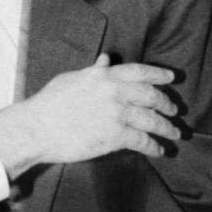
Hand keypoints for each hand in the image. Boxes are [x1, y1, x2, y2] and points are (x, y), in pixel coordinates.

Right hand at [0, 55, 179, 179]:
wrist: (36, 128)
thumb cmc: (48, 103)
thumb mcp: (72, 79)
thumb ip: (93, 71)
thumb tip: (106, 60)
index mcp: (104, 76)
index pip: (140, 71)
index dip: (160, 74)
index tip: (172, 78)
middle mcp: (115, 92)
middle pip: (151, 96)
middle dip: (167, 104)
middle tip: (174, 111)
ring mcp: (117, 114)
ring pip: (152, 120)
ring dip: (167, 128)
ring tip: (174, 133)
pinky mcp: (115, 136)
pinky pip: (142, 141)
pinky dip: (154, 147)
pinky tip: (159, 151)